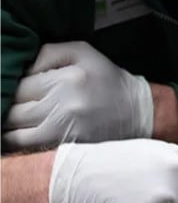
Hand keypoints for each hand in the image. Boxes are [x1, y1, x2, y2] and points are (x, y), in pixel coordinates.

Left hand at [3, 42, 152, 148]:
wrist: (139, 112)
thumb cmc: (108, 81)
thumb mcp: (84, 53)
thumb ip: (48, 53)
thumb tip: (19, 68)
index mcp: (68, 78)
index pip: (18, 85)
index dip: (10, 89)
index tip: (14, 93)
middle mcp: (64, 104)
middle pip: (12, 111)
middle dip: (7, 110)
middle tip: (11, 109)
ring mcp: (64, 130)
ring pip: (13, 133)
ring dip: (7, 129)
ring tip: (11, 124)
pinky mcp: (66, 149)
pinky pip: (26, 149)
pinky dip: (15, 145)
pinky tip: (15, 138)